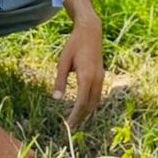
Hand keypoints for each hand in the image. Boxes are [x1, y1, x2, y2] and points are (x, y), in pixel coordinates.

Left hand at [55, 0, 103, 129]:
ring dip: (87, 111)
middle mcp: (96, 79)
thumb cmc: (74, 45)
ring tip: (76, 118)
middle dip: (80, 117)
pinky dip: (91, 103)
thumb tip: (55, 98)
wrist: (90, 31)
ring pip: (96, 101)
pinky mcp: (101, 74)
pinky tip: (83, 105)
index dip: (75, 116)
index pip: (81, 103)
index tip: (67, 125)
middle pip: (90, 105)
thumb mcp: (63, 62)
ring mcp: (101, 77)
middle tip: (70, 127)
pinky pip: (98, 94)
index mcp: (86, 76)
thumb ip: (60, 81)